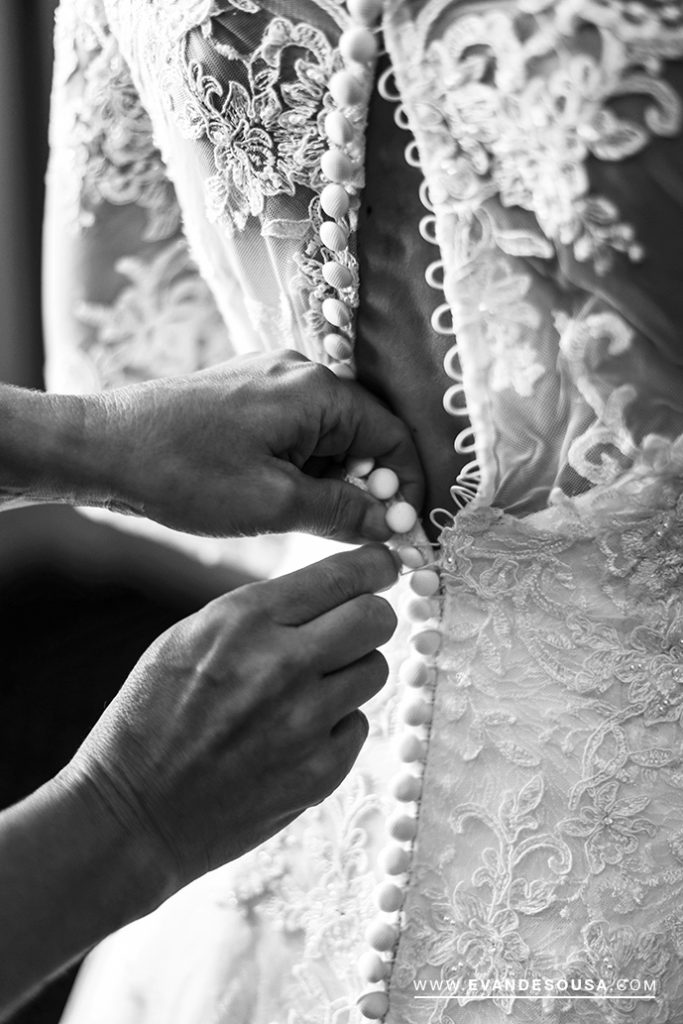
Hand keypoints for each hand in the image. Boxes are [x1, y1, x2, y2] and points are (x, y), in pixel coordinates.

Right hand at [63, 544, 398, 895]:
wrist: (135, 813)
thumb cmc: (153, 717)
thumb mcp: (189, 638)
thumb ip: (259, 611)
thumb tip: (328, 591)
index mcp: (243, 621)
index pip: (341, 576)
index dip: (372, 566)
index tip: (383, 566)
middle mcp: (282, 665)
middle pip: (376, 618)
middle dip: (371, 615)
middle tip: (355, 627)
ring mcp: (306, 722)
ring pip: (375, 669)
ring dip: (351, 671)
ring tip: (308, 688)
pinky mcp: (321, 772)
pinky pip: (358, 725)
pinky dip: (336, 724)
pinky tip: (294, 735)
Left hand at [93, 351, 423, 541]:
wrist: (105, 448)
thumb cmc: (184, 473)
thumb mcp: (274, 503)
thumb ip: (344, 512)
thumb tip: (393, 526)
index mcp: (316, 391)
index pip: (392, 437)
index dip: (405, 489)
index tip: (404, 534)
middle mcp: (299, 374)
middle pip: (363, 434)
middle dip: (367, 487)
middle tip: (357, 535)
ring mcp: (269, 380)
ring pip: (328, 436)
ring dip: (331, 481)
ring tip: (305, 520)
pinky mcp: (246, 394)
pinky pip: (296, 432)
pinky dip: (302, 468)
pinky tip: (280, 498)